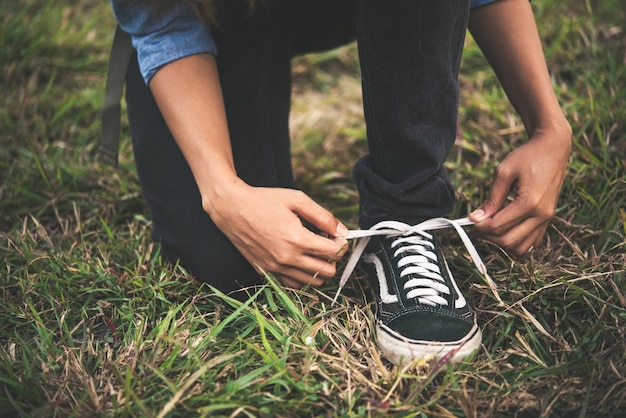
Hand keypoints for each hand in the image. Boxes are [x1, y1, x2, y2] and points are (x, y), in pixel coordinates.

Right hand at [205, 179, 348, 288]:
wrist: (231, 209)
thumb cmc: (264, 201)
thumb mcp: (297, 200)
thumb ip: (323, 217)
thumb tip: (343, 232)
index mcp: (297, 239)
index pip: (334, 253)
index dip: (342, 244)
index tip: (338, 237)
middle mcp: (287, 258)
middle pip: (327, 272)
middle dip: (333, 258)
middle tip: (327, 244)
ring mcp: (276, 268)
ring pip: (312, 282)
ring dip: (319, 268)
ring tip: (312, 251)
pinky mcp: (266, 271)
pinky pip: (293, 284)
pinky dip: (302, 275)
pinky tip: (300, 259)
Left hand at [470, 126, 570, 254]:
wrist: (553, 148)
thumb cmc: (527, 157)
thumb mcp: (504, 173)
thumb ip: (491, 198)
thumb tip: (476, 218)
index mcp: (530, 202)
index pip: (498, 226)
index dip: (480, 226)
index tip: (471, 218)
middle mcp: (542, 214)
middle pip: (509, 241)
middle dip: (489, 236)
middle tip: (479, 222)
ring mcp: (547, 219)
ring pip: (521, 247)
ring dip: (502, 241)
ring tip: (491, 224)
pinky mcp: (548, 219)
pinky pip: (530, 241)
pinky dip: (515, 239)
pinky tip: (504, 225)